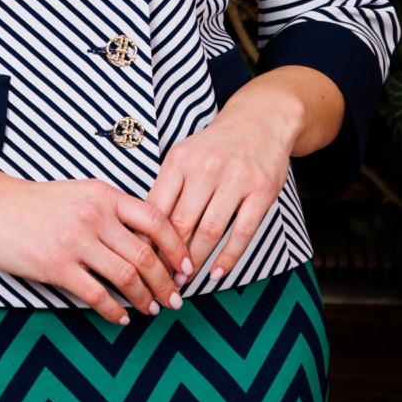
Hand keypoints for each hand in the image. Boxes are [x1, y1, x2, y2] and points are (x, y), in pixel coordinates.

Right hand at [0, 174, 191, 325]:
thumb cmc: (33, 203)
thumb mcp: (79, 194)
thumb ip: (110, 211)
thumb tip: (144, 240)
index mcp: (104, 195)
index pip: (156, 219)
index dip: (177, 246)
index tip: (186, 266)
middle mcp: (94, 215)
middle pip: (146, 253)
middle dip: (166, 281)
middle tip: (175, 298)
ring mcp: (75, 241)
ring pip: (127, 275)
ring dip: (144, 298)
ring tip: (151, 310)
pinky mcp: (56, 265)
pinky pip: (96, 294)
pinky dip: (114, 309)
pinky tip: (120, 317)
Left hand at [145, 83, 306, 285]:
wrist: (260, 120)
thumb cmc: (215, 146)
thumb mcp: (184, 156)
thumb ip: (167, 189)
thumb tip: (142, 232)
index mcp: (179, 160)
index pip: (156, 208)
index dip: (147, 240)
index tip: (140, 263)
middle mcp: (206, 168)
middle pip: (180, 223)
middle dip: (168, 258)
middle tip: (160, 280)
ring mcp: (236, 179)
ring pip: (209, 231)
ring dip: (195, 262)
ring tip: (185, 281)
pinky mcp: (261, 191)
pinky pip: (242, 232)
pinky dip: (227, 258)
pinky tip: (216, 273)